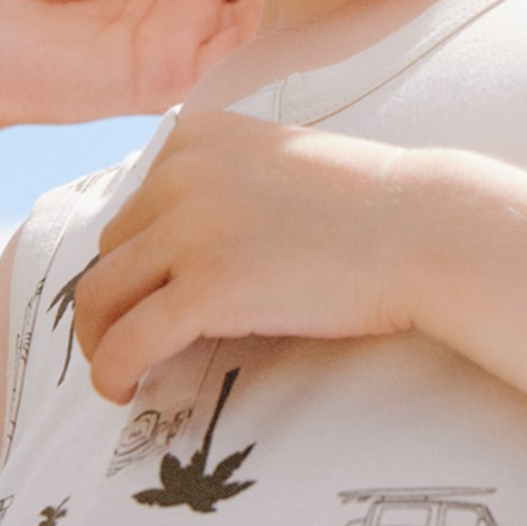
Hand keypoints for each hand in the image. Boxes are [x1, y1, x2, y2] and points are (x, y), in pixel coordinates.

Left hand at [75, 115, 434, 399]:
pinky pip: (129, 340)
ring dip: (102, 339)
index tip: (156, 295)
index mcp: (196, 136)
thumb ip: (223, 183)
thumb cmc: (370, 208)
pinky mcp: (207, 286)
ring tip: (121, 372)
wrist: (424, 229)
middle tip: (136, 340)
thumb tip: (175, 246)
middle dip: (120, 298)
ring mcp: (190, 227)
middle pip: (112, 249)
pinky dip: (113, 370)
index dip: (141, 260)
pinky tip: (125, 390)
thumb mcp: (278, 163)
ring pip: (102, 295)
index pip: (136, 205)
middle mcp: (180, 172)